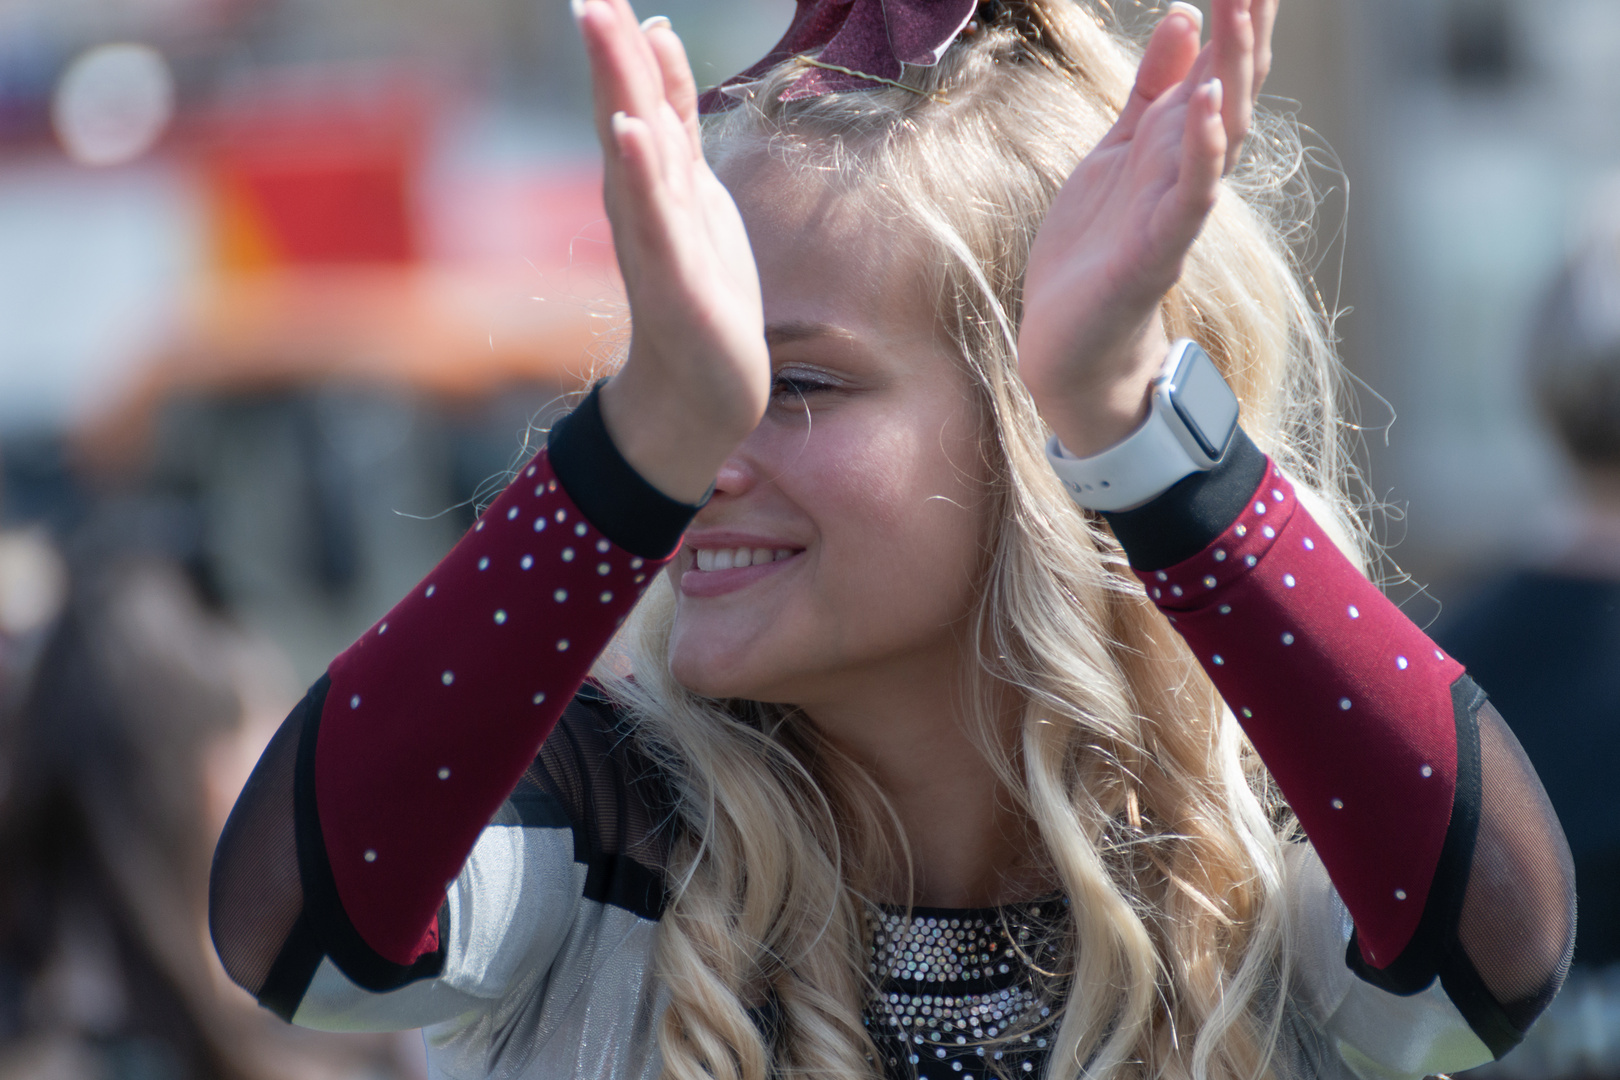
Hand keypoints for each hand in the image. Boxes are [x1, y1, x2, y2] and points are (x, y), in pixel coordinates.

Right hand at [576, 0, 770, 503]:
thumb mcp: (694, 189)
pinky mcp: (675, 278)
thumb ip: (677, 122)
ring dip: (620, 89)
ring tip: (603, 28)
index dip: (624, 45)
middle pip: (626, 110)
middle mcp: (643, 202)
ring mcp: (656, 238)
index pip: (639, 96)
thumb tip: (658, 39)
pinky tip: (632, 130)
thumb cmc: (698, 290)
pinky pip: (656, 216)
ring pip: (636, 150)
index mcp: (652, 179)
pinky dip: (641, 171)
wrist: (700, 389)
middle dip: (610, 51)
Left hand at [1017, 0, 1277, 457]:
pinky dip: (1201, 150)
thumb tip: (1184, 16)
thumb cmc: (1094, 247)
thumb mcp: (1116, 150)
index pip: (1221, 64)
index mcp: (1177, 141)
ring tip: (1238, 12)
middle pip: (1231, 86)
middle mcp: (1189, 168)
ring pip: (1219, 132)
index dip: (1240, 14)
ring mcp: (1178, 209)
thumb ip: (1150, 87)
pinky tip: (1206, 106)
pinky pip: (1190, 195)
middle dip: (1245, 28)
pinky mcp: (1156, 249)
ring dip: (1231, 73)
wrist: (1071, 342)